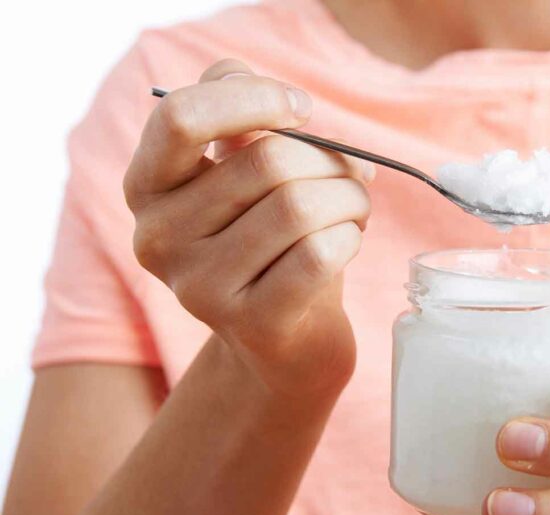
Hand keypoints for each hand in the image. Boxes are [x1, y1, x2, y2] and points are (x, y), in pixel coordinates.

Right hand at [124, 59, 373, 400]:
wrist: (286, 343)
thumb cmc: (271, 241)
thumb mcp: (245, 173)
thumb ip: (237, 115)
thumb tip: (261, 86)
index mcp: (148, 187)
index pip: (182, 117)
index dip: (254, 98)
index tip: (302, 109)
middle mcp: (159, 238)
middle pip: (267, 162)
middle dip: (330, 160)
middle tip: (352, 175)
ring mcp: (200, 288)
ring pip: (300, 206)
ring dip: (350, 197)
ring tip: (353, 209)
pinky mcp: (251, 324)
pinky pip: (320, 253)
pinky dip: (351, 236)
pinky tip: (348, 241)